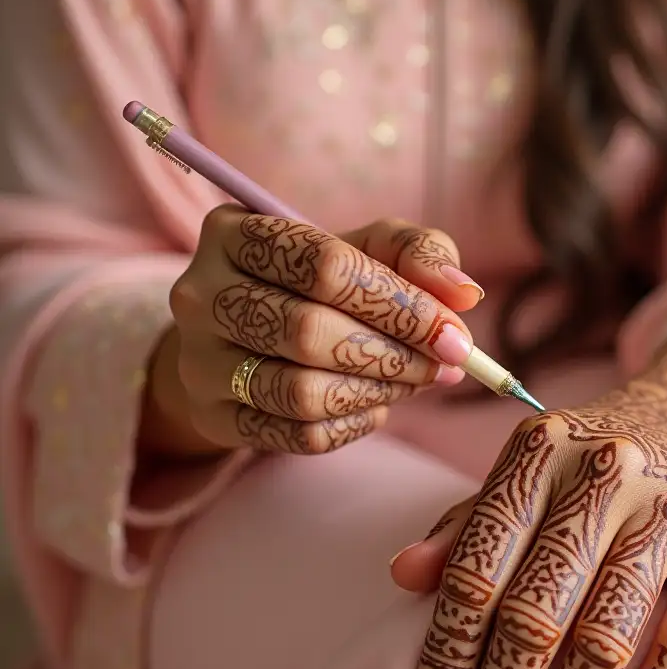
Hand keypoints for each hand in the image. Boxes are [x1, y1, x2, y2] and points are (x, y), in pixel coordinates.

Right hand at [142, 209, 483, 457]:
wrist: (246, 336)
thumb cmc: (321, 283)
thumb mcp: (369, 247)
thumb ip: (420, 254)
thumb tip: (464, 295)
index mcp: (236, 232)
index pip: (326, 266)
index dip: (400, 304)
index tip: (453, 333)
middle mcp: (201, 294)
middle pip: (309, 331)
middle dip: (393, 354)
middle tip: (439, 365)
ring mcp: (200, 360)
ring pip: (301, 391)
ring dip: (377, 392)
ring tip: (411, 382)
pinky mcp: (214, 415)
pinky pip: (296, 436)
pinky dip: (352, 424)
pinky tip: (373, 405)